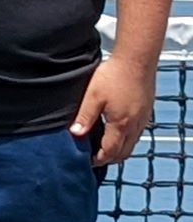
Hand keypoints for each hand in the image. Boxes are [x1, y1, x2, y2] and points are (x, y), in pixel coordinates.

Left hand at [71, 53, 156, 168]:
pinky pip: (136, 133)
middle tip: (93, 158)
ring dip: (118, 150)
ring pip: (131, 144)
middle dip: (108, 158)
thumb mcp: (92, 96)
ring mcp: (142, 119)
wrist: (137, 60)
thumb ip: (84, 116)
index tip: (86, 162)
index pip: (110, 152)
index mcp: (120, 124)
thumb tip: (75, 134)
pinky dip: (126, 139)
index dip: (98, 159)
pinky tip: (115, 133)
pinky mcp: (146, 112)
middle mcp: (134, 125)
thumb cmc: (113, 75)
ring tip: (102, 148)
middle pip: (123, 152)